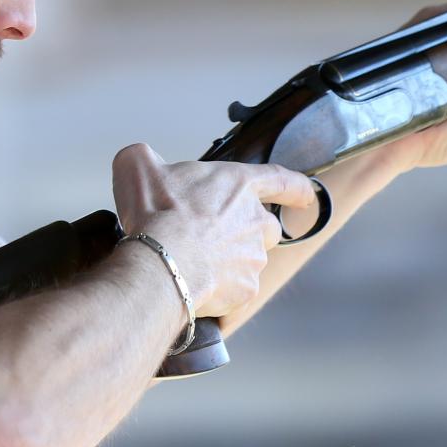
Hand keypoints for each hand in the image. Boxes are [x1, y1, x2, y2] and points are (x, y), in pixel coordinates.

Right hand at [111, 144, 313, 316]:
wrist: (161, 262)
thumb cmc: (156, 212)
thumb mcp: (138, 166)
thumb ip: (145, 157)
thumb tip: (141, 160)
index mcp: (238, 185)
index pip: (280, 180)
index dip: (296, 187)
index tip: (308, 194)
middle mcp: (256, 220)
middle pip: (266, 226)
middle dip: (246, 231)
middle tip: (211, 236)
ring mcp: (254, 257)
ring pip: (250, 259)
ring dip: (228, 260)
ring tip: (194, 262)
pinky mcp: (246, 289)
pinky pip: (237, 288)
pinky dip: (221, 288)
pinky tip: (196, 283)